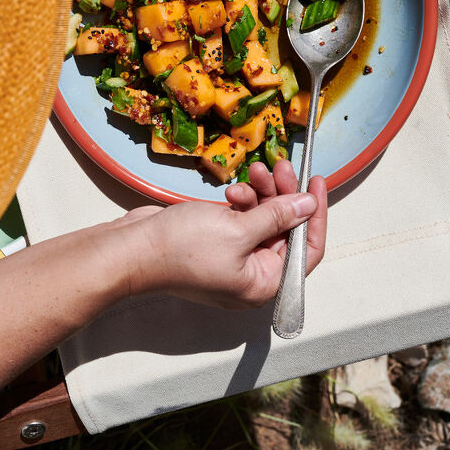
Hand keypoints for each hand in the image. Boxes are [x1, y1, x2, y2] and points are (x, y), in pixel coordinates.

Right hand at [114, 159, 326, 308]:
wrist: (133, 249)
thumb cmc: (182, 248)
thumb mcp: (238, 228)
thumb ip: (278, 215)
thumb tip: (309, 205)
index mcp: (264, 283)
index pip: (307, 250)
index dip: (315, 215)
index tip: (316, 182)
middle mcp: (253, 274)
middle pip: (285, 230)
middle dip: (283, 196)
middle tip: (279, 166)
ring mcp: (234, 258)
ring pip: (263, 219)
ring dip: (261, 194)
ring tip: (252, 173)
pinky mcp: (217, 242)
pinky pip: (242, 219)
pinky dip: (242, 201)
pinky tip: (231, 191)